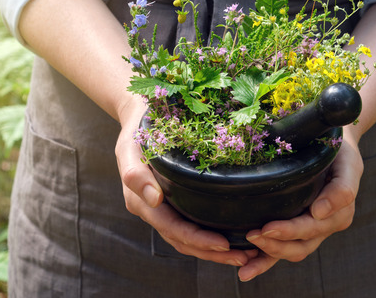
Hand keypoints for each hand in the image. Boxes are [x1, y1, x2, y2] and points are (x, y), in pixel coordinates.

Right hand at [115, 97, 257, 266]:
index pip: (172, 228)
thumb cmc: (137, 129)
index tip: (224, 244)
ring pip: (188, 239)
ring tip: (245, 255)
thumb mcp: (130, 147)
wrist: (139, 115)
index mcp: (140, 201)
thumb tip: (154, 200)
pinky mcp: (174, 202)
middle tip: (244, 259)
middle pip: (183, 240)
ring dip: (214, 251)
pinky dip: (211, 236)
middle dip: (212, 253)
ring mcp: (162, 208)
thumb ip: (136, 174)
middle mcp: (152, 209)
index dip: (198, 239)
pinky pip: (191, 225)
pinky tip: (234, 237)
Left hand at [238, 133, 362, 281]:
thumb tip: (320, 213)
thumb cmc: (340, 152)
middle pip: (300, 245)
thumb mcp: (348, 164)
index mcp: (339, 213)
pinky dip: (265, 261)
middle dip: (274, 246)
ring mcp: (311, 230)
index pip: (312, 228)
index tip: (267, 228)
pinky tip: (245, 267)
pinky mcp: (297, 229)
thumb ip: (341, 189)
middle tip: (250, 236)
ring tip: (244, 262)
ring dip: (267, 257)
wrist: (334, 146)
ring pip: (291, 252)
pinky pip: (282, 248)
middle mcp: (326, 226)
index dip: (290, 231)